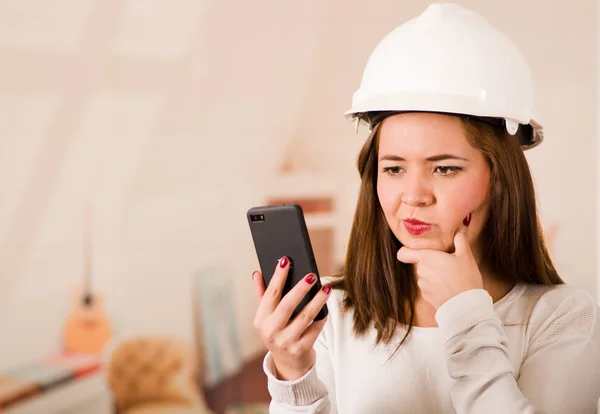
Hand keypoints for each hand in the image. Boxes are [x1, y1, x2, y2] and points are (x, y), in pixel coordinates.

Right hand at [252, 256, 330, 380]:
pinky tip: (326, 308)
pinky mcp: (300, 349)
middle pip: (287, 305)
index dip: (278, 276)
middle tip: (311, 275)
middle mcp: (271, 331)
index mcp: (261, 319)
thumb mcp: (267, 316)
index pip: (270, 294)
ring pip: (304, 317)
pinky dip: (321, 318)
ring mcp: (285, 342)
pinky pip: (314, 330)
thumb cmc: (277, 331)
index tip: (286, 260)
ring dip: (317, 301)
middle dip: (300, 288)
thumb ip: (262, 294)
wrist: (288, 363)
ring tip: (326, 288)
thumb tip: (257, 273)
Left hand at [396, 214, 482, 309]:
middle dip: (432, 263)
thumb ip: (460, 239)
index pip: (404, 253)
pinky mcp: (426, 297)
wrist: (466, 307)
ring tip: (452, 278)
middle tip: (449, 264)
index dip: (407, 251)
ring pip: (425, 275)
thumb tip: (461, 226)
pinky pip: (429, 287)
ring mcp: (422, 285)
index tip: (417, 250)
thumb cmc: (466, 279)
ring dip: (435, 275)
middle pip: (420, 263)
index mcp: (427, 258)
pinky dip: (436, 287)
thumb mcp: (466, 256)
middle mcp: (420, 271)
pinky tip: (450, 288)